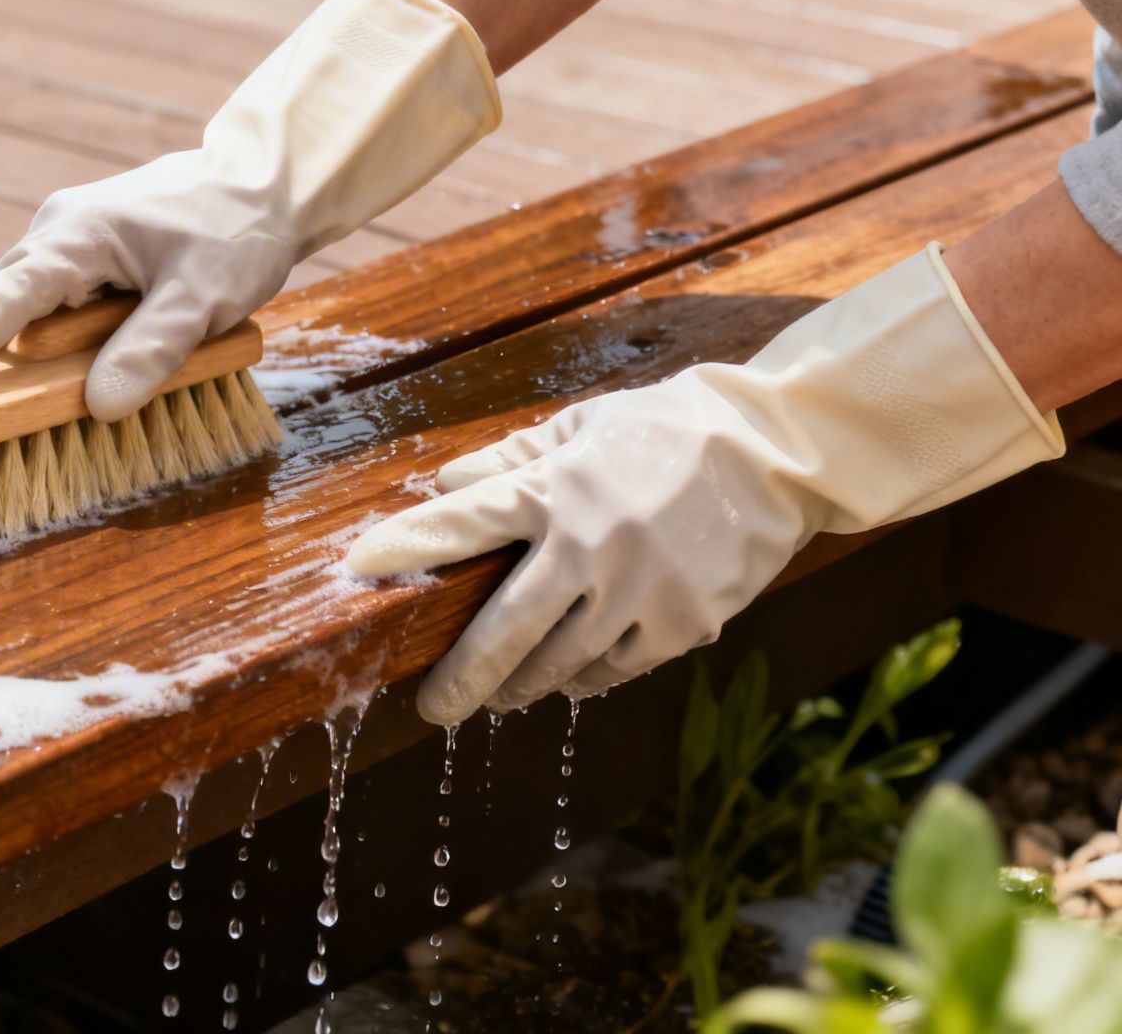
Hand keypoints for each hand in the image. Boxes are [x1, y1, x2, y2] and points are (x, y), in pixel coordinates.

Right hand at [0, 0, 499, 421]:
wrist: (262, 183)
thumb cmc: (236, 230)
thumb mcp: (206, 295)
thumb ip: (152, 348)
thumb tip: (97, 407)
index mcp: (76, 236)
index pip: (2, 302)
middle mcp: (53, 238)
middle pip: (2, 316)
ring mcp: (61, 251)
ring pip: (27, 322)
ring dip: (43, 366)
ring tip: (75, 394)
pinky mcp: (77, 267)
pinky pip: (51, 318)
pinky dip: (65, 353)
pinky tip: (102, 369)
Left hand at [344, 245, 1063, 725]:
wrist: (776, 453)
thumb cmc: (664, 434)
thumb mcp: (581, 428)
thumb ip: (510, 463)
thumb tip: (445, 488)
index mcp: (557, 488)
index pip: (462, 524)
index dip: (407, 547)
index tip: (359, 569)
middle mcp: (591, 545)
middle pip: (504, 633)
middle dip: (459, 680)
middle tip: (431, 708)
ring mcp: (641, 592)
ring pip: (559, 665)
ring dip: (521, 686)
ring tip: (499, 696)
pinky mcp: (684, 623)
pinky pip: (615, 669)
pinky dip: (584, 676)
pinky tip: (568, 675)